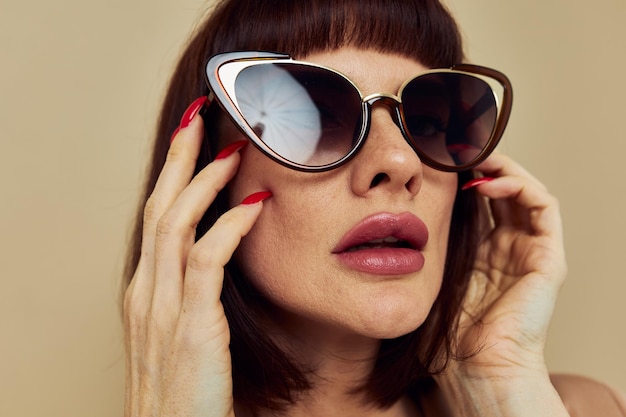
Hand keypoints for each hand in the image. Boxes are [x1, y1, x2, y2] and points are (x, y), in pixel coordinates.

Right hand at [123, 102, 264, 416]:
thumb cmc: (185, 390)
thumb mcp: (180, 333)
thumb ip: (192, 295)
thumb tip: (218, 257)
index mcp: (146, 291)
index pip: (157, 215)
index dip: (174, 172)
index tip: (194, 137)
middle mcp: (147, 291)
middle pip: (161, 206)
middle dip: (181, 157)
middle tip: (203, 116)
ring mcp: (162, 308)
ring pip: (176, 224)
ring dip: (205, 181)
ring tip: (233, 148)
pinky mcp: (190, 329)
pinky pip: (206, 263)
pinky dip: (229, 229)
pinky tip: (255, 206)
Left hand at [434, 153, 568, 415]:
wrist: (473, 366)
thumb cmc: (446, 329)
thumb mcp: (430, 274)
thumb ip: (424, 244)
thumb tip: (392, 212)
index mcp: (482, 251)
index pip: (477, 200)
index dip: (461, 175)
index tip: (435, 156)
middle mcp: (508, 246)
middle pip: (500, 190)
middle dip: (480, 164)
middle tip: (454, 146)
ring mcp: (530, 250)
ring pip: (523, 190)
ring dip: (500, 167)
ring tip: (471, 155)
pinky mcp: (548, 257)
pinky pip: (544, 206)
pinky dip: (518, 185)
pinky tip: (486, 182)